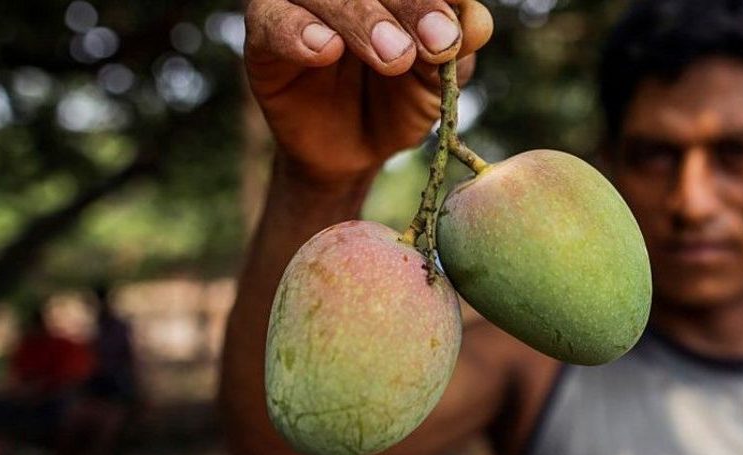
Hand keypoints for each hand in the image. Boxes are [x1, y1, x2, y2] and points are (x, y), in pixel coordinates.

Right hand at [244, 0, 492, 184]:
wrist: (354, 151)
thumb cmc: (400, 101)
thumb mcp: (437, 82)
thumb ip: (456, 49)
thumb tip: (478, 21)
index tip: (457, 24)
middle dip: (409, 6)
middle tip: (435, 43)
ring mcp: (301, 3)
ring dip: (360, 19)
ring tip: (394, 57)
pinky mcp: (264, 33)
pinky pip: (272, 21)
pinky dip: (298, 33)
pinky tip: (325, 50)